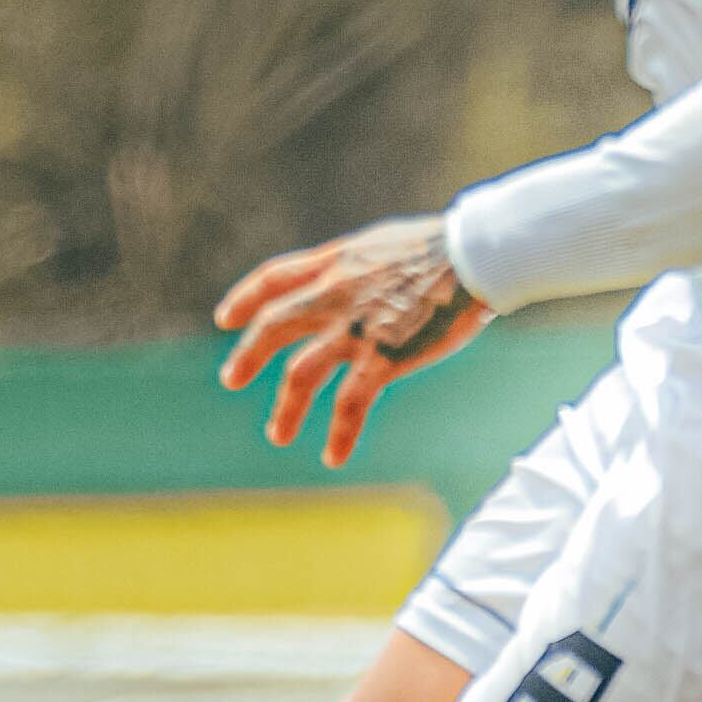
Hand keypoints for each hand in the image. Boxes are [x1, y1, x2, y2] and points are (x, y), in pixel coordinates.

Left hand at [215, 215, 488, 469]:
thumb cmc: (445, 247)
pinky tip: (333, 456)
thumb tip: (352, 276)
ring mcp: (355, 328)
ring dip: (285, 408)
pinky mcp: (382, 357)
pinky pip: (350, 403)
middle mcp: (335, 294)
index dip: (246, 298)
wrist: (475, 256)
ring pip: (301, 373)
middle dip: (248, 354)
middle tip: (232, 378)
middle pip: (274, 326)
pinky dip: (340, 433)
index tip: (226, 318)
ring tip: (278, 434)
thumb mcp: (385, 244)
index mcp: (337, 262)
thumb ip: (358, 266)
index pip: (276, 277)